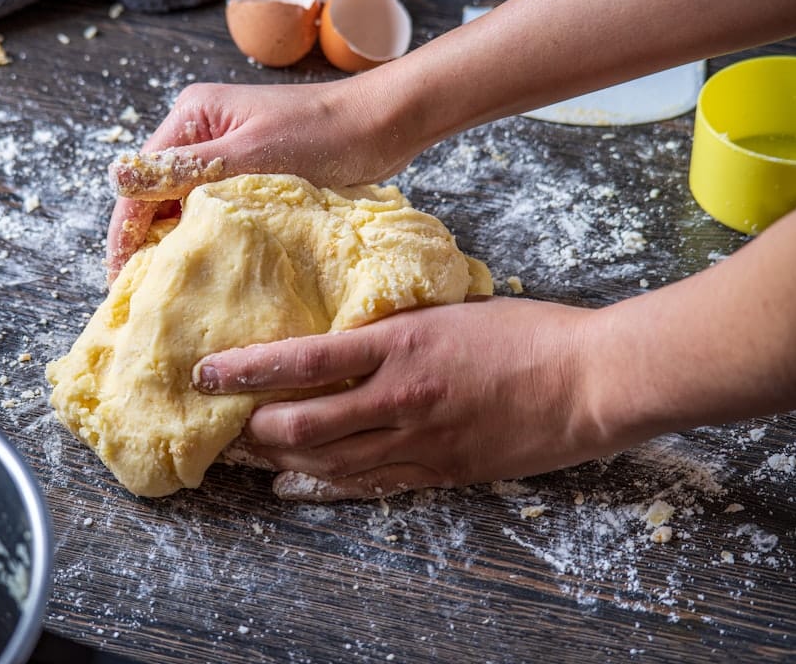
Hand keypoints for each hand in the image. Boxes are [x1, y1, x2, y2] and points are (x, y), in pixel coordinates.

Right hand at [106, 76, 419, 280]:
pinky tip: (208, 269)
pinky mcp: (249, 173)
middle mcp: (200, 132)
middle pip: (156, 195)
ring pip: (184, 206)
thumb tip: (117, 177)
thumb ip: (186, 169)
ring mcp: (225, 153)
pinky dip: (209, 237)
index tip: (120, 281)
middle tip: (142, 296)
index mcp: (192, 117)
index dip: (125, 233)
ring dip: (178, 243)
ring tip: (170, 292)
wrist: (382, 125)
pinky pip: (214, 210)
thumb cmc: (324, 134)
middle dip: (147, 242)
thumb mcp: (250, 154)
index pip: (141, 183)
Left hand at [193, 297, 606, 500]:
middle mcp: (399, 396)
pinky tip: (297, 483)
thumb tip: (345, 335)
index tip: (208, 372)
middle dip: (254, 428)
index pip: (303, 359)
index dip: (246, 369)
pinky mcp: (440, 471)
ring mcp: (419, 440)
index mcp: (400, 343)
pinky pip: (369, 485)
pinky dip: (326, 485)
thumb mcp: (447, 311)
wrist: (587, 380)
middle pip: (302, 424)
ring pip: (328, 462)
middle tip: (226, 424)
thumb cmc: (525, 333)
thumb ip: (393, 329)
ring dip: (280, 460)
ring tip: (250, 455)